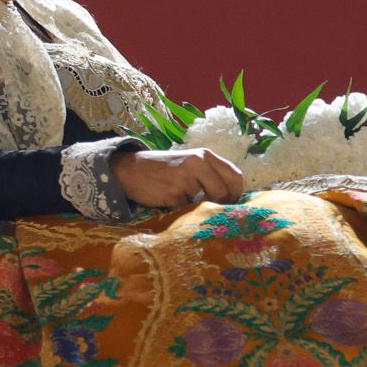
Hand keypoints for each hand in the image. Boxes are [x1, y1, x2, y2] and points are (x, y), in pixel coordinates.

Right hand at [112, 147, 244, 207]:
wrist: (131, 170)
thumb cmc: (164, 169)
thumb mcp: (190, 163)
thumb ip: (210, 174)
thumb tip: (232, 198)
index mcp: (205, 155)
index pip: (235, 175)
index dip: (236, 193)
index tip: (230, 203)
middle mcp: (197, 163)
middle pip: (223, 192)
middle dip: (218, 204)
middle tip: (208, 209)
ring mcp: (185, 178)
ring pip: (204, 203)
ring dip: (195, 206)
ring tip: (181, 198)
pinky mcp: (172, 192)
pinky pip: (186, 210)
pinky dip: (180, 210)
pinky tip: (168, 201)